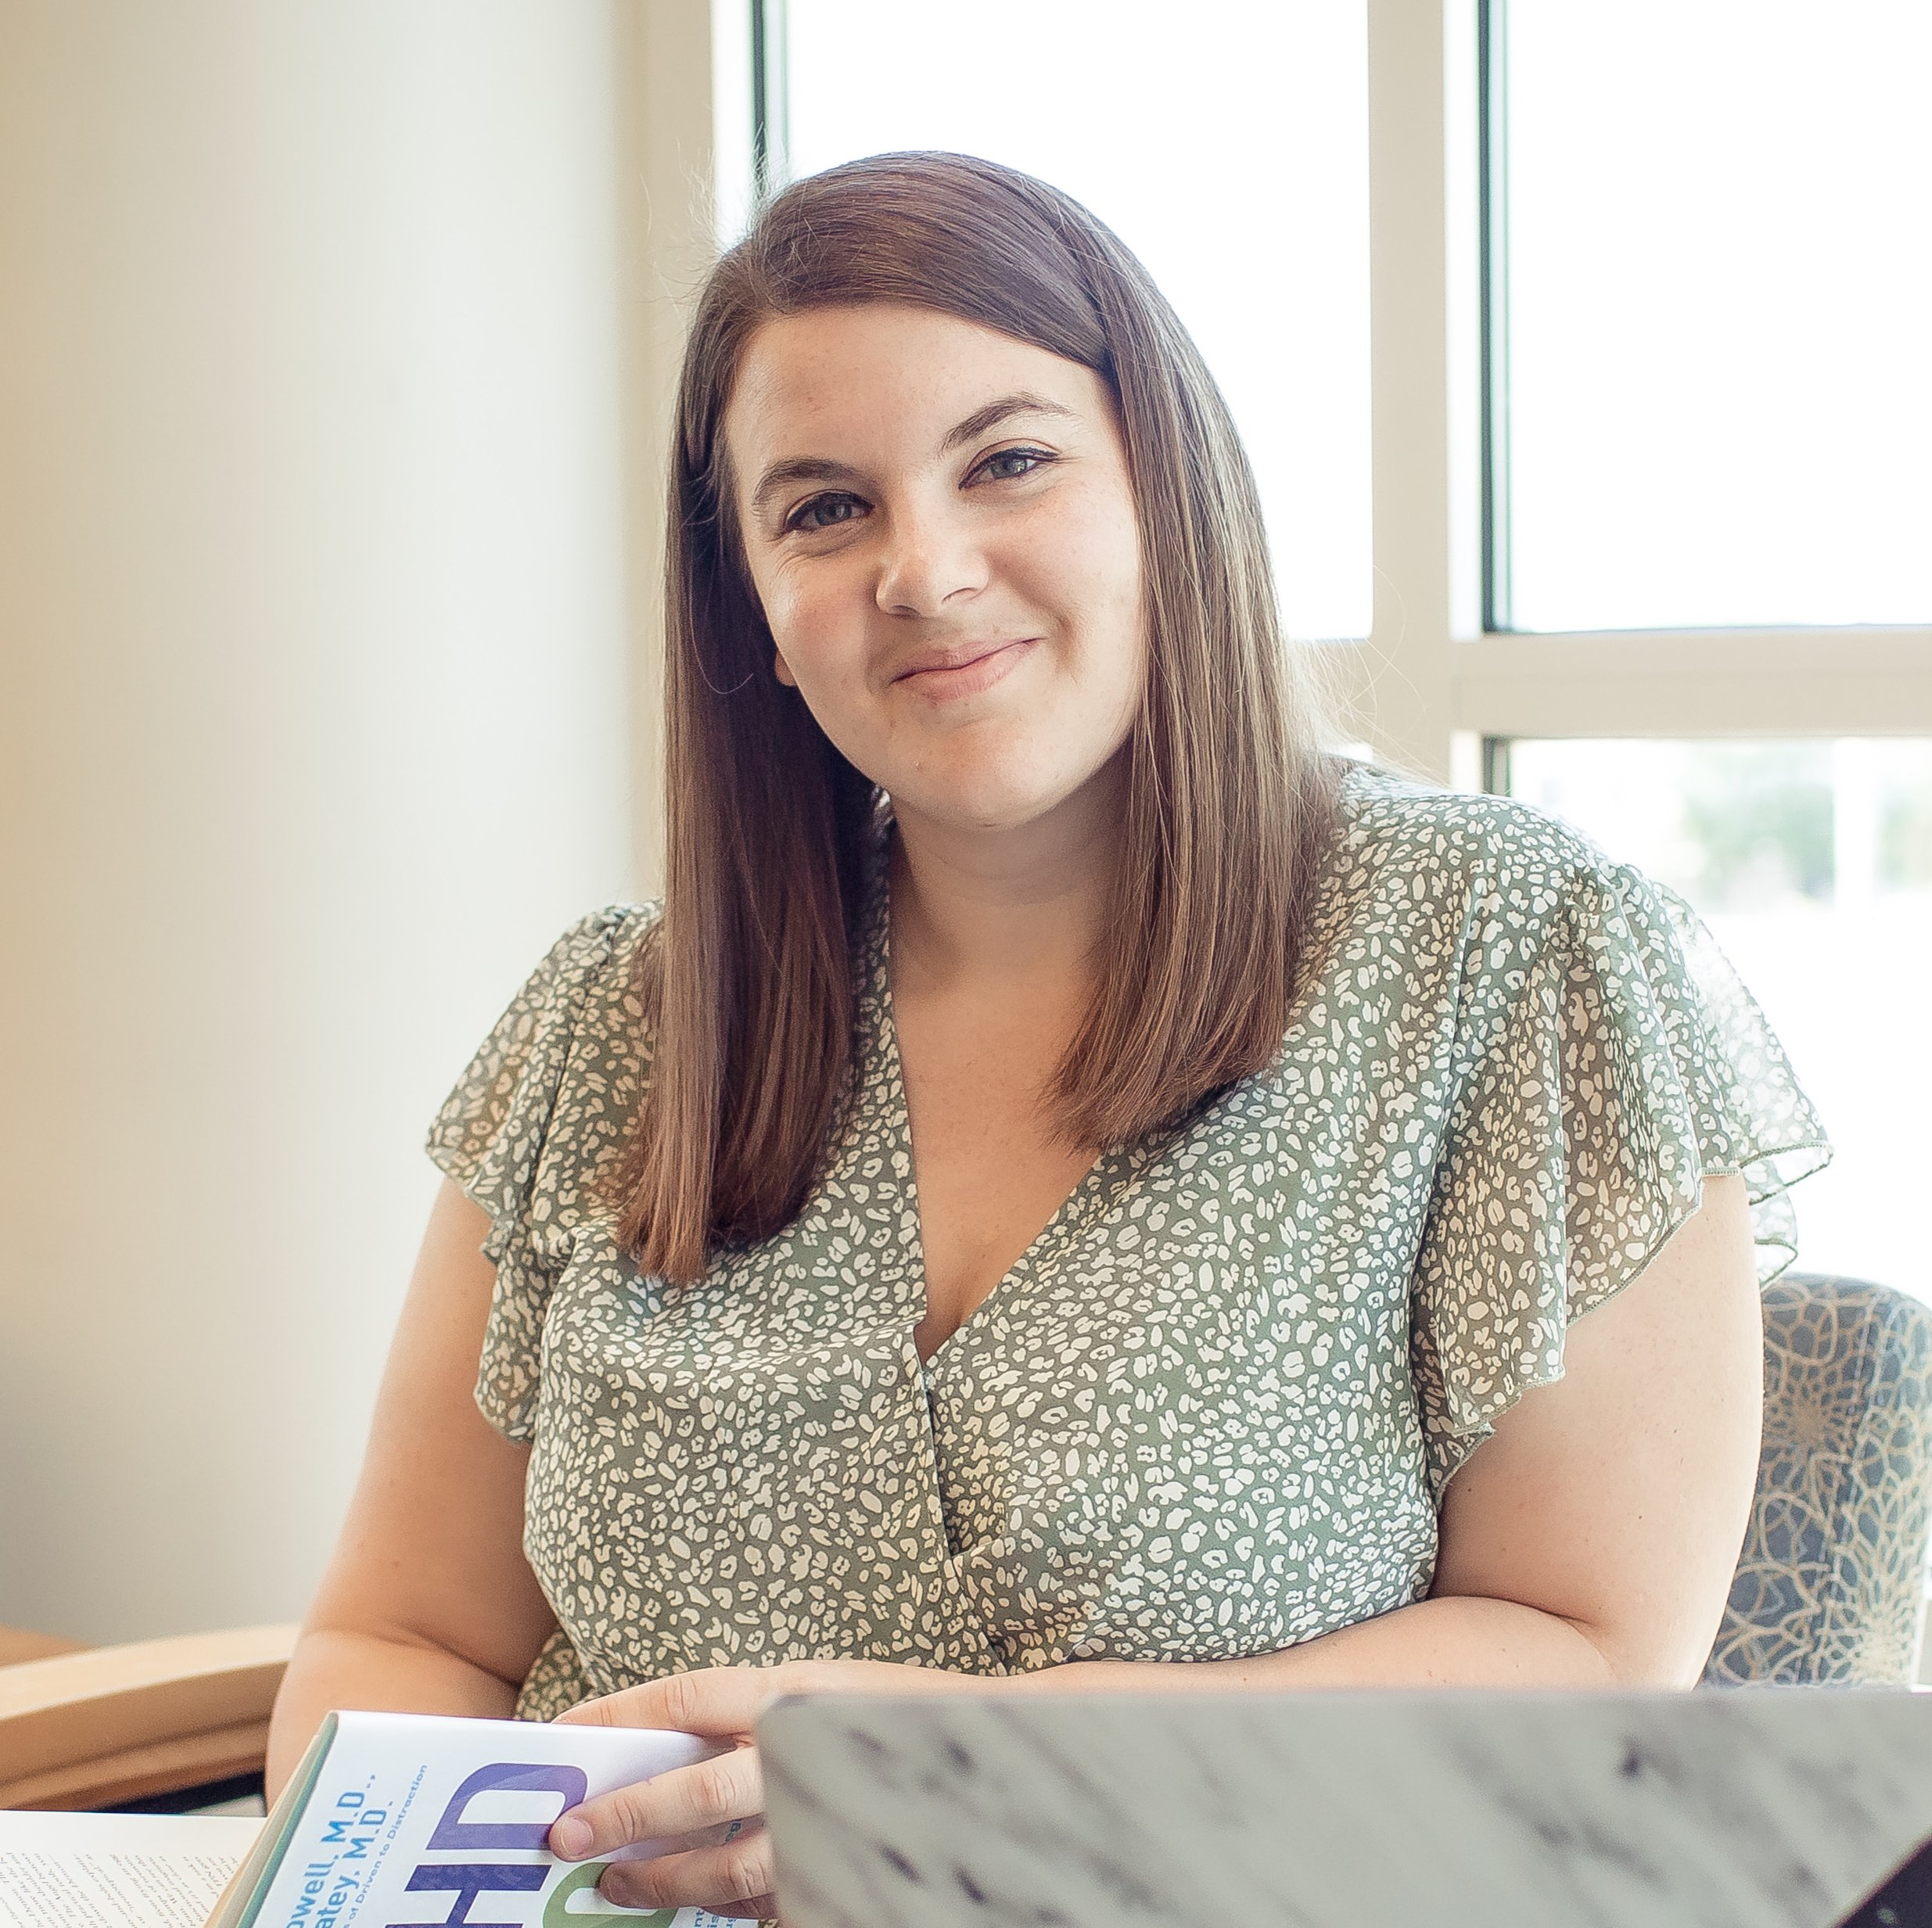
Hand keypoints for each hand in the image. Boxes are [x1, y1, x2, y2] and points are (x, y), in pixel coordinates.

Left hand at [547, 1657, 995, 1919]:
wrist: (999, 1755)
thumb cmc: (891, 1714)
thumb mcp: (816, 1690)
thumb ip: (747, 1714)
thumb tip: (647, 1743)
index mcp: (795, 1689)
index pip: (686, 1696)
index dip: (618, 1712)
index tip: (562, 1732)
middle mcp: (808, 1749)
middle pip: (698, 1786)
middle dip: (627, 1812)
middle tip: (568, 1833)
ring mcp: (828, 1819)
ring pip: (727, 1865)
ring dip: (663, 1879)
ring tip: (617, 1882)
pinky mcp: (842, 1873)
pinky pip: (768, 1902)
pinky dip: (725, 1906)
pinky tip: (693, 1901)